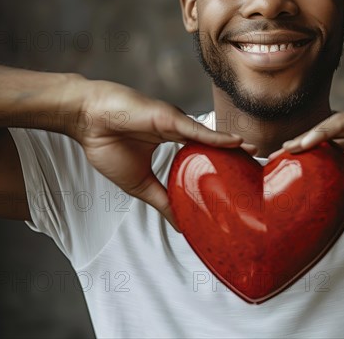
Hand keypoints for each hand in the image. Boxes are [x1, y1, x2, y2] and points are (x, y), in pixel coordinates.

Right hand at [72, 80, 254, 230]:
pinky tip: (237, 144)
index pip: (204, 157)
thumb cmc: (108, 146)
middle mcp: (181, 132)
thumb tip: (182, 225)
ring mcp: (177, 123)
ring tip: (257, 155)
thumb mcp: (139, 185)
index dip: (223, 167)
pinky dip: (218, 138)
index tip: (241, 181)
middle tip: (257, 170)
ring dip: (235, 146)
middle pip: (214, 145)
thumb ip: (162, 200)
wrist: (86, 122)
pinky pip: (197, 130)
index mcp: (174, 144)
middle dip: (237, 156)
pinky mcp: (170, 118)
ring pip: (212, 136)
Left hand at [279, 78, 343, 229]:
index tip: (292, 179)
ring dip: (301, 142)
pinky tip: (303, 142)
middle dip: (297, 153)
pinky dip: (320, 132)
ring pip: (324, 132)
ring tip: (278, 154)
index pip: (331, 155)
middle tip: (273, 166)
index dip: (312, 165)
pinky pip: (339, 123)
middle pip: (321, 142)